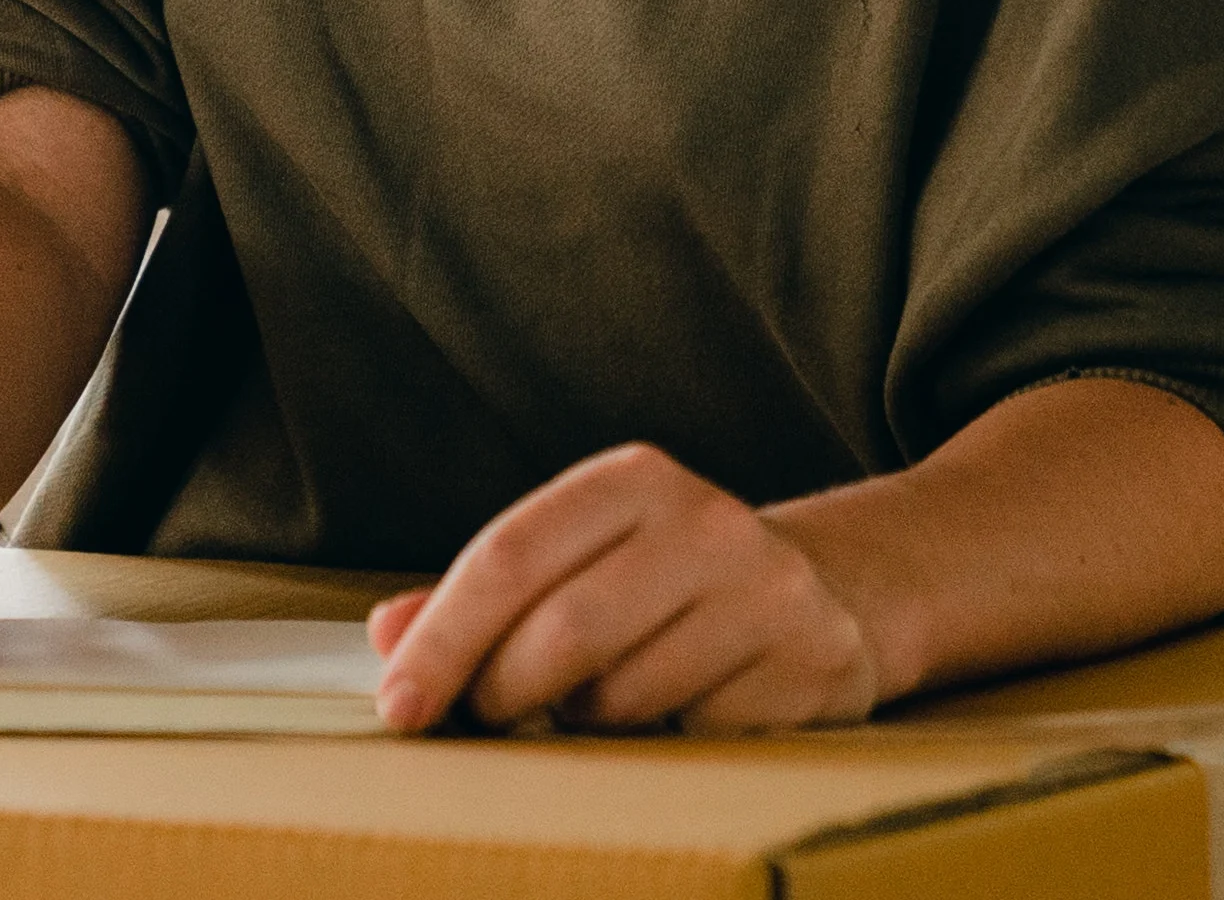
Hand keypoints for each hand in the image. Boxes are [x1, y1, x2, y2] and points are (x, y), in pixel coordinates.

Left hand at [366, 443, 890, 734]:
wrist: (835, 593)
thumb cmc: (671, 585)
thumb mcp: (581, 561)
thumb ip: (484, 596)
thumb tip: (388, 633)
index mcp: (633, 481)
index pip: (511, 556)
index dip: (443, 639)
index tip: (399, 707)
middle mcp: (707, 523)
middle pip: (564, 633)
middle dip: (503, 694)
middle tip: (485, 720)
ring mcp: (770, 594)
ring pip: (626, 698)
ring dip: (588, 723)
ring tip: (605, 702)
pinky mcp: (813, 666)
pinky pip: (694, 736)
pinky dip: (665, 742)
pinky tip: (682, 712)